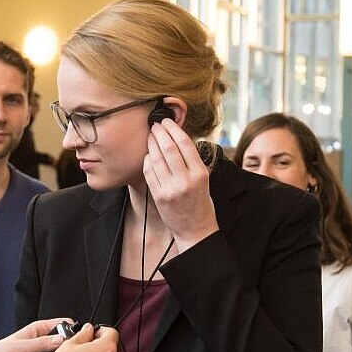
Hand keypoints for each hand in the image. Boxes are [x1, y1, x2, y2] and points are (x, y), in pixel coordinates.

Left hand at [144, 119, 218, 251]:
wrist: (195, 230)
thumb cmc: (201, 203)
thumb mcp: (204, 179)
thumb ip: (191, 161)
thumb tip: (176, 138)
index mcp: (200, 174)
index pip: (184, 144)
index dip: (173, 129)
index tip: (167, 121)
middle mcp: (185, 181)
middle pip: (168, 149)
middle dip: (159, 133)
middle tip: (155, 125)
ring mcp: (170, 189)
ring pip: (156, 159)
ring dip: (152, 144)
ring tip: (151, 136)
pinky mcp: (158, 196)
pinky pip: (149, 172)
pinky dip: (147, 160)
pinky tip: (149, 154)